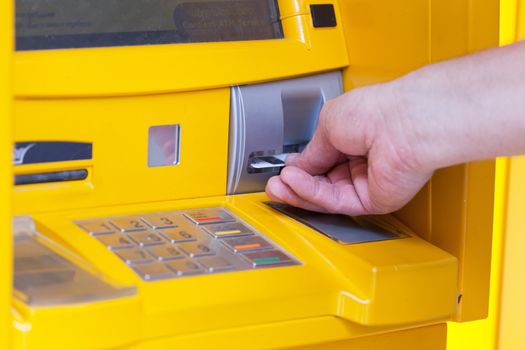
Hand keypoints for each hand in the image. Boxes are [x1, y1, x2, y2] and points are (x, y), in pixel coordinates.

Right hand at [266, 83, 432, 214]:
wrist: (403, 123)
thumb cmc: (378, 112)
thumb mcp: (328, 124)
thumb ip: (311, 150)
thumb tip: (297, 165)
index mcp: (353, 140)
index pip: (321, 162)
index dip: (300, 168)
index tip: (281, 170)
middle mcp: (361, 163)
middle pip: (320, 182)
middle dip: (294, 184)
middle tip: (274, 184)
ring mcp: (367, 183)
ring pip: (325, 196)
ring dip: (298, 191)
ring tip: (279, 185)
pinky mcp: (373, 200)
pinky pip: (336, 203)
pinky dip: (312, 194)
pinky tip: (295, 183)